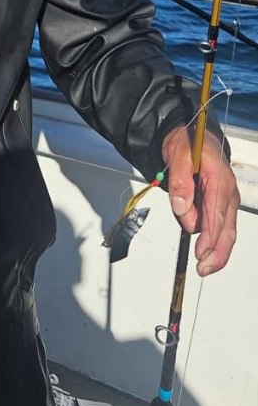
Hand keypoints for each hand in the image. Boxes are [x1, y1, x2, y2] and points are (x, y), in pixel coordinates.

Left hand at [162, 126, 238, 275]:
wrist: (191, 135)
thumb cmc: (188, 143)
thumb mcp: (178, 156)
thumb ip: (180, 182)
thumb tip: (182, 206)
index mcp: (220, 179)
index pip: (217, 214)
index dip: (210, 236)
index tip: (201, 252)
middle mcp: (227, 192)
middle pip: (227, 228)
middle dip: (217, 252)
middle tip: (203, 269)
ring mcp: (225, 199)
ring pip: (225, 230)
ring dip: (213, 246)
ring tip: (199, 260)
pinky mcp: (220, 203)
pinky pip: (217, 224)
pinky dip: (209, 236)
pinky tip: (199, 242)